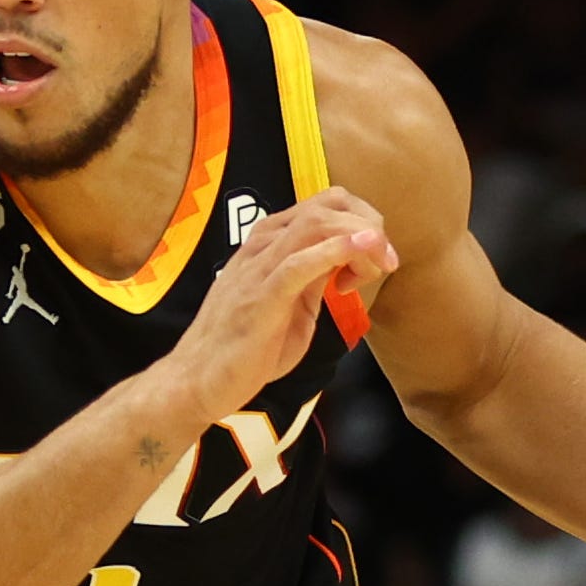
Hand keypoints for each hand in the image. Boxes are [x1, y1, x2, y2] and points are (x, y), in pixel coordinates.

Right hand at [171, 188, 397, 424]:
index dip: (363, 223)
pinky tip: (360, 254)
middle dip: (369, 226)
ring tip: (378, 266)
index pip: (326, 205)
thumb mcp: (294, 302)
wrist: (199, 381)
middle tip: (387, 263)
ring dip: (360, 239)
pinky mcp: (261, 298)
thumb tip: (346, 259)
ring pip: (316, 224)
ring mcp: (259, 268)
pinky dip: (335, 251)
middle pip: (328, 205)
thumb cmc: (246, 347)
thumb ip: (315, 276)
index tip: (377, 261)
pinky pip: (298, 263)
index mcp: (270, 242)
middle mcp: (263, 245)